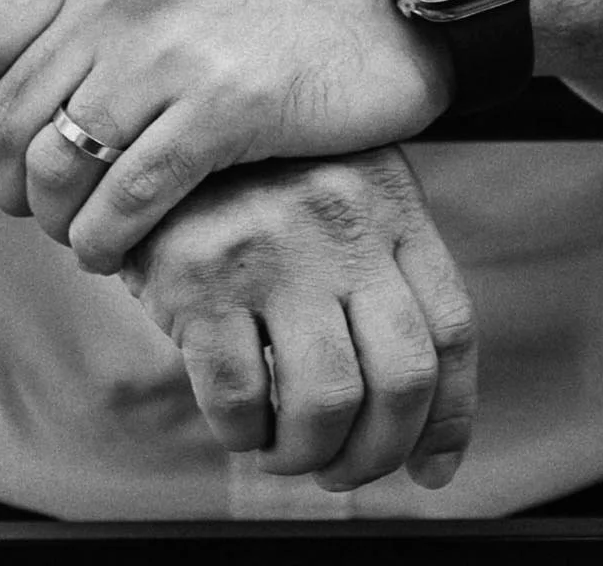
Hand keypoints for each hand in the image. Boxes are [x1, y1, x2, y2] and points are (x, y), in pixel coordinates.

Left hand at [0, 0, 448, 269]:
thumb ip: (87, 4)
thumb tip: (9, 77)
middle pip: (5, 119)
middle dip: (5, 184)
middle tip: (33, 208)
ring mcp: (168, 48)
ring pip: (57, 166)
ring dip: (55, 222)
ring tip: (79, 233)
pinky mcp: (223, 106)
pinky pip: (128, 199)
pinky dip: (106, 242)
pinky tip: (117, 252)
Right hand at [118, 149, 475, 495]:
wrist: (154, 133)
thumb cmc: (258, 181)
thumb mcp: (341, 191)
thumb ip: (383, 274)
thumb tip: (426, 424)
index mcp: (390, 201)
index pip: (449, 329)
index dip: (447, 419)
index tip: (430, 468)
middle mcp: (342, 223)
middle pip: (403, 378)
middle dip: (377, 453)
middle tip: (344, 470)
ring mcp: (274, 249)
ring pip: (327, 403)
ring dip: (308, 455)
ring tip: (286, 452)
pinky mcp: (200, 278)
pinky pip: (240, 401)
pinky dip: (244, 437)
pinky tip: (238, 425)